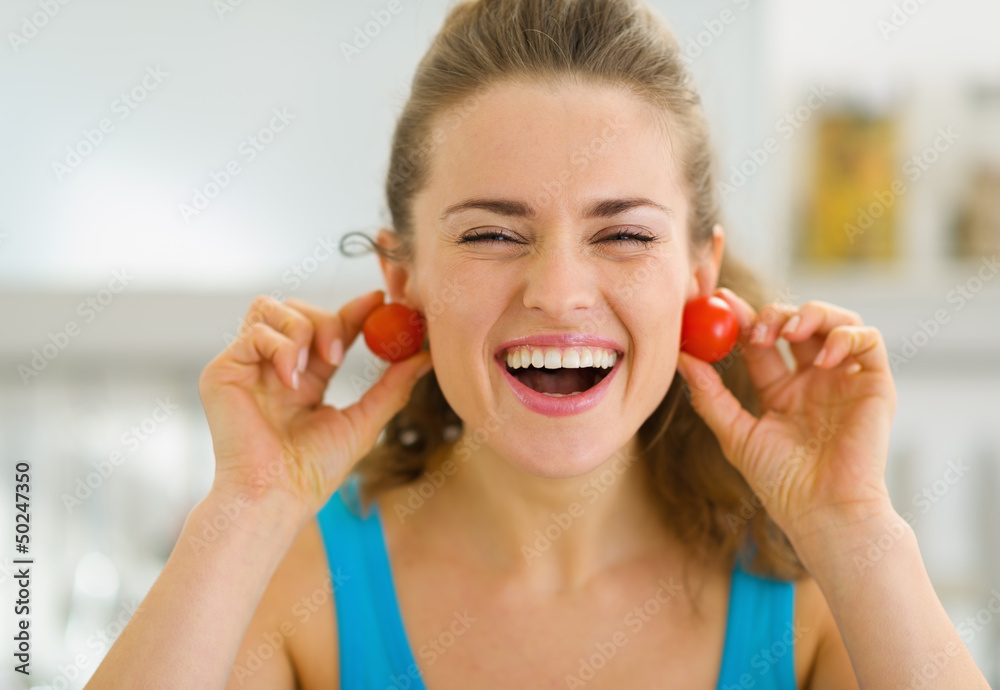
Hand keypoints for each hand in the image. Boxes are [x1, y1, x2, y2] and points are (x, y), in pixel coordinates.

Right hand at [197, 290, 432, 525]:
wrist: (276, 496)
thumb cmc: (314, 472)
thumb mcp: (363, 422)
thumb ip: (392, 387)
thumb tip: (425, 357)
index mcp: (305, 379)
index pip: (329, 329)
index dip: (352, 310)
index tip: (379, 300)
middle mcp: (274, 367)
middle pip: (299, 309)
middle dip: (327, 320)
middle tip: (340, 355)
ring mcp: (247, 366)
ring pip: (271, 308)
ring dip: (302, 329)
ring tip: (312, 369)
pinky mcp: (223, 370)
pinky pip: (254, 332)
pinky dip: (280, 347)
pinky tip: (290, 379)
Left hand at [674, 287, 897, 549]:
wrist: (823, 511)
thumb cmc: (780, 483)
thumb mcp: (736, 434)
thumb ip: (710, 396)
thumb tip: (682, 357)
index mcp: (780, 391)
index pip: (760, 342)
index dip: (741, 318)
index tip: (720, 300)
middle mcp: (813, 380)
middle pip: (796, 323)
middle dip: (774, 313)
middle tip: (754, 327)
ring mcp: (844, 380)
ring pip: (835, 321)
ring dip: (811, 314)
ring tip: (788, 331)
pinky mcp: (875, 384)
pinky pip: (868, 340)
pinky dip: (846, 335)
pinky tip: (824, 355)